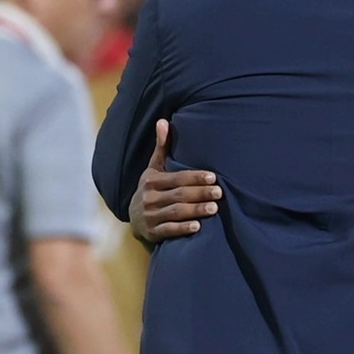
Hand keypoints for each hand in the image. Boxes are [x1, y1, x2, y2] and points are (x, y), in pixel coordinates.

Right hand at [128, 119, 221, 242]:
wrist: (134, 218)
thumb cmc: (151, 188)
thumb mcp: (154, 168)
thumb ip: (162, 147)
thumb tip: (163, 121)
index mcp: (152, 180)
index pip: (177, 178)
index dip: (195, 178)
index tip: (213, 177)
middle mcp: (149, 197)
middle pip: (179, 195)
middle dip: (200, 194)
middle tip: (219, 193)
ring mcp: (150, 216)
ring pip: (175, 212)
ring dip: (195, 210)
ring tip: (214, 208)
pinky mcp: (152, 232)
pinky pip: (168, 230)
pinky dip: (182, 229)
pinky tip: (197, 227)